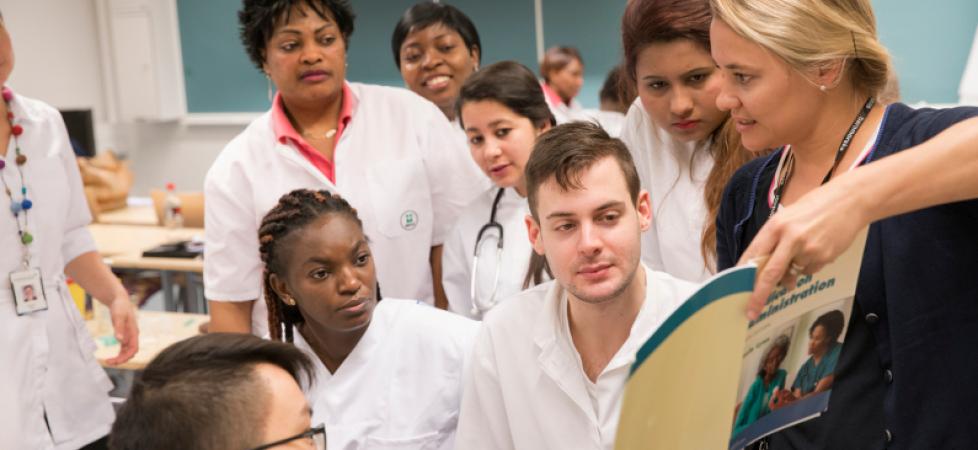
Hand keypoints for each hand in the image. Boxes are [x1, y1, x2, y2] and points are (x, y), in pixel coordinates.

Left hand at [105, 295, 138, 364]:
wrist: (120, 300)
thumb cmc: (120, 307)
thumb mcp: (118, 316)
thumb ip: (119, 328)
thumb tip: (120, 340)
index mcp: (134, 332)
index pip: (133, 349)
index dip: (125, 356)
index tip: (115, 360)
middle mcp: (133, 335)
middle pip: (131, 352)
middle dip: (121, 359)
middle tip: (108, 362)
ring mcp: (129, 336)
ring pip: (127, 351)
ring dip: (120, 358)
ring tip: (108, 361)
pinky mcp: (124, 335)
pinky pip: (123, 348)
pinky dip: (119, 353)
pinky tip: (111, 356)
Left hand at [738, 178, 868, 318]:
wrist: (849, 200)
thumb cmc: (814, 207)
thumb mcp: (787, 218)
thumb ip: (776, 243)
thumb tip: (770, 274)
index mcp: (775, 225)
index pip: (754, 255)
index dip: (743, 274)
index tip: (736, 289)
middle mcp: (790, 237)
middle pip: (770, 274)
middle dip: (759, 295)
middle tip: (752, 311)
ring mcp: (809, 248)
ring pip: (793, 273)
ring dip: (794, 271)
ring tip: (805, 246)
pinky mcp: (824, 256)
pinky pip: (810, 270)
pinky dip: (810, 265)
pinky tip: (818, 247)